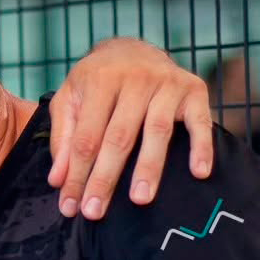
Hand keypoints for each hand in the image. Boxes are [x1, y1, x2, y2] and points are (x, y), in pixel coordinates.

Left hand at [49, 39, 212, 219]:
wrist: (133, 47)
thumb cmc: (96, 81)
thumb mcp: (70, 99)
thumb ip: (63, 138)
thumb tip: (58, 180)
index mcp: (99, 81)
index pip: (85, 137)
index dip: (77, 173)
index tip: (71, 205)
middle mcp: (134, 79)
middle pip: (118, 137)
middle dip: (105, 178)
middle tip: (96, 212)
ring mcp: (166, 83)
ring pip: (157, 131)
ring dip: (148, 168)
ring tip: (139, 199)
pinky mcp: (194, 89)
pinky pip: (201, 122)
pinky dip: (201, 147)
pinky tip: (199, 173)